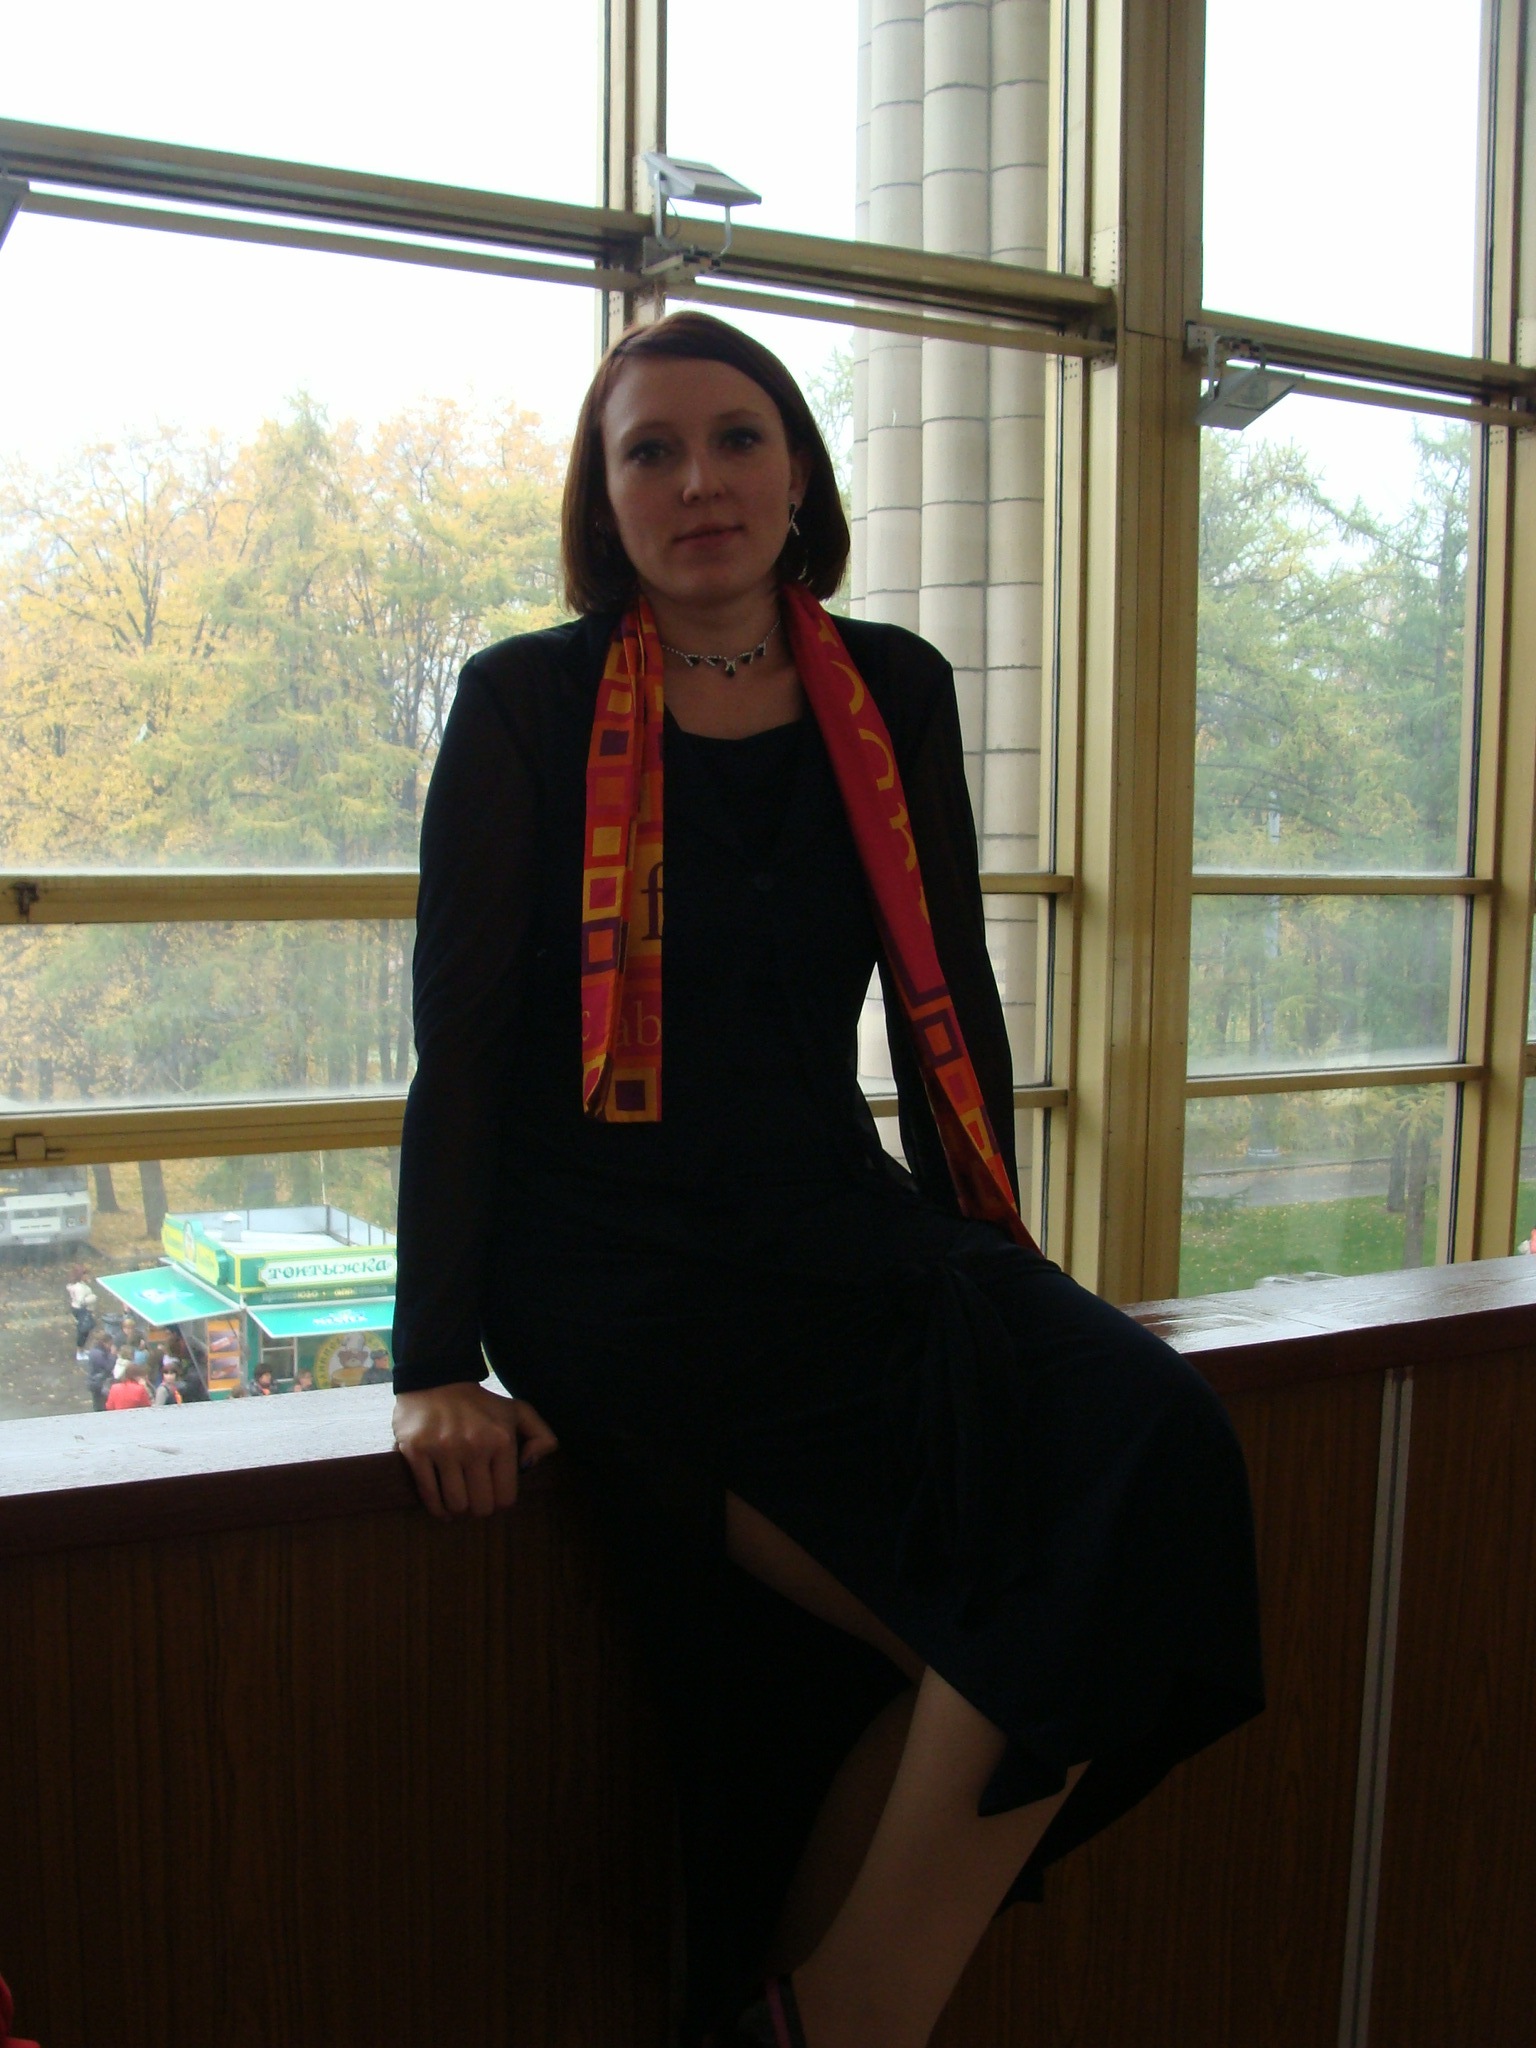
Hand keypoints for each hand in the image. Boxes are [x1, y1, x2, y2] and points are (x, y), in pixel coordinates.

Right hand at [391, 1382, 558, 1519]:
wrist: (436, 1378)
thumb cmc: (480, 1403)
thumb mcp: (519, 1411)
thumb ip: (542, 1436)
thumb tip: (529, 1466)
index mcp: (501, 1439)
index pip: (505, 1497)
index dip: (500, 1502)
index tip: (493, 1495)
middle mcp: (474, 1446)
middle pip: (481, 1506)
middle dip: (479, 1508)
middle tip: (475, 1500)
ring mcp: (443, 1449)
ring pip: (455, 1504)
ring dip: (458, 1509)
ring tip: (459, 1502)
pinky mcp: (416, 1451)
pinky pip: (428, 1494)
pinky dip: (436, 1508)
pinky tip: (442, 1507)